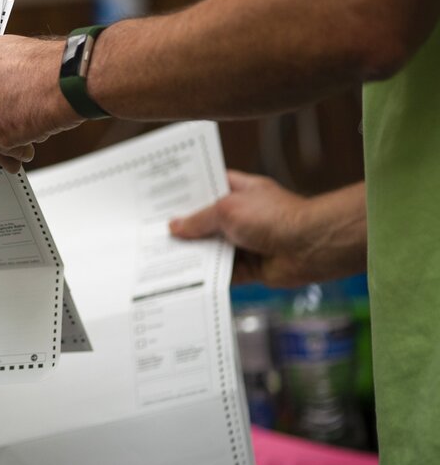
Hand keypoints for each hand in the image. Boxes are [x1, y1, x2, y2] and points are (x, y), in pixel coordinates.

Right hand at [168, 171, 366, 287]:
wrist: (310, 247)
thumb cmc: (276, 218)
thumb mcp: (227, 209)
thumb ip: (199, 219)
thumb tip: (175, 227)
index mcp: (239, 191)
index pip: (207, 187)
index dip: (185, 192)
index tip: (161, 198)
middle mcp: (241, 215)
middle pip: (205, 221)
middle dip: (183, 227)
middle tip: (153, 230)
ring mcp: (244, 241)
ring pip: (210, 248)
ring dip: (192, 253)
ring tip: (160, 256)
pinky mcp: (248, 267)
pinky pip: (221, 272)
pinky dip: (206, 276)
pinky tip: (182, 277)